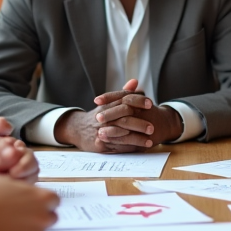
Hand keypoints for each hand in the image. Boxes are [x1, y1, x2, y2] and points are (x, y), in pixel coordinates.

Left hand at [0, 134, 38, 188]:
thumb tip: (17, 150)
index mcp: (7, 147)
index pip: (24, 149)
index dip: (14, 155)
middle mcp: (13, 162)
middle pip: (31, 163)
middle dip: (14, 166)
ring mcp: (12, 177)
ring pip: (29, 177)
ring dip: (11, 178)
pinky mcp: (9, 191)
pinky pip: (22, 190)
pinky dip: (10, 189)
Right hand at [0, 176, 58, 230]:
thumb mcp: (5, 181)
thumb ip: (23, 189)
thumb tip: (28, 193)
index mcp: (40, 197)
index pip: (54, 200)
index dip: (42, 201)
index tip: (33, 202)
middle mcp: (41, 217)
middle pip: (50, 218)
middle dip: (39, 216)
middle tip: (21, 214)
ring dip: (29, 229)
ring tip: (9, 225)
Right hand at [53, 80, 182, 152]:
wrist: (77, 129)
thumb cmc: (98, 115)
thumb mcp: (108, 103)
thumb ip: (123, 93)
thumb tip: (135, 81)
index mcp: (107, 105)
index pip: (124, 100)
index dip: (138, 101)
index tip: (150, 104)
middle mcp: (104, 117)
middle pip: (123, 118)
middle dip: (139, 123)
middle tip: (152, 127)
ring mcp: (101, 131)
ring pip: (121, 135)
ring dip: (136, 138)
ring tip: (150, 141)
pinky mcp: (100, 144)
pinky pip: (117, 146)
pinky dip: (129, 148)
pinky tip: (140, 149)